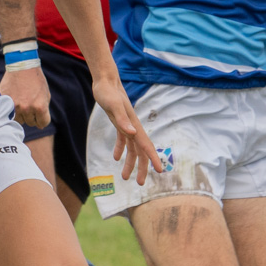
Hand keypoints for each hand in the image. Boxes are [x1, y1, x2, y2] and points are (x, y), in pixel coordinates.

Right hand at [2, 65, 51, 128]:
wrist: (22, 65)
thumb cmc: (36, 79)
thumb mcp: (46, 94)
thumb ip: (44, 110)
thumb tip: (40, 126)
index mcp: (40, 107)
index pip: (43, 123)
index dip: (43, 119)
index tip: (40, 113)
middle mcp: (27, 108)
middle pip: (31, 123)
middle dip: (32, 116)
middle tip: (30, 105)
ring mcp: (14, 106)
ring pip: (19, 120)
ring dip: (22, 115)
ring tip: (22, 103)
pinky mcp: (5, 102)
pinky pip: (9, 114)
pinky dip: (12, 110)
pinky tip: (14, 102)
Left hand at [91, 70, 165, 185]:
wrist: (105, 81)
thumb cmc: (108, 92)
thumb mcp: (113, 106)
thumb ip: (122, 120)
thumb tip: (132, 134)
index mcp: (134, 125)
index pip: (146, 146)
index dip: (153, 159)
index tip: (160, 171)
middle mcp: (133, 127)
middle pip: (140, 151)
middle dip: (141, 167)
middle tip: (139, 183)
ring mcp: (127, 125)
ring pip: (132, 148)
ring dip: (130, 163)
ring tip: (125, 177)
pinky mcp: (119, 123)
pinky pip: (123, 140)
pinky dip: (121, 150)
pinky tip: (116, 158)